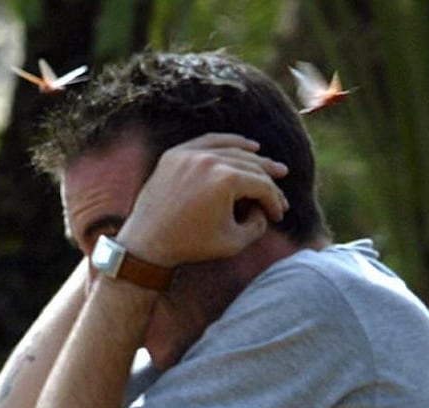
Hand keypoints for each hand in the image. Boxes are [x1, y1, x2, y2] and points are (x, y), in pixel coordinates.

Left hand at [115, 133, 288, 266]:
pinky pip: (208, 142)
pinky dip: (229, 142)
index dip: (275, 201)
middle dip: (269, 180)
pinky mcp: (175, 154)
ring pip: (232, 150)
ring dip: (255, 158)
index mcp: (226, 179)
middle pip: (251, 165)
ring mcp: (189, 154)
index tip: (278, 215)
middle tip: (282, 187)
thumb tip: (263, 209)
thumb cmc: (190, 245)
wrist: (146, 243)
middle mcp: (209, 160)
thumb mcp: (234, 242)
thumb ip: (258, 224)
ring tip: (271, 166)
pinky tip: (246, 146)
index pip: (262, 185)